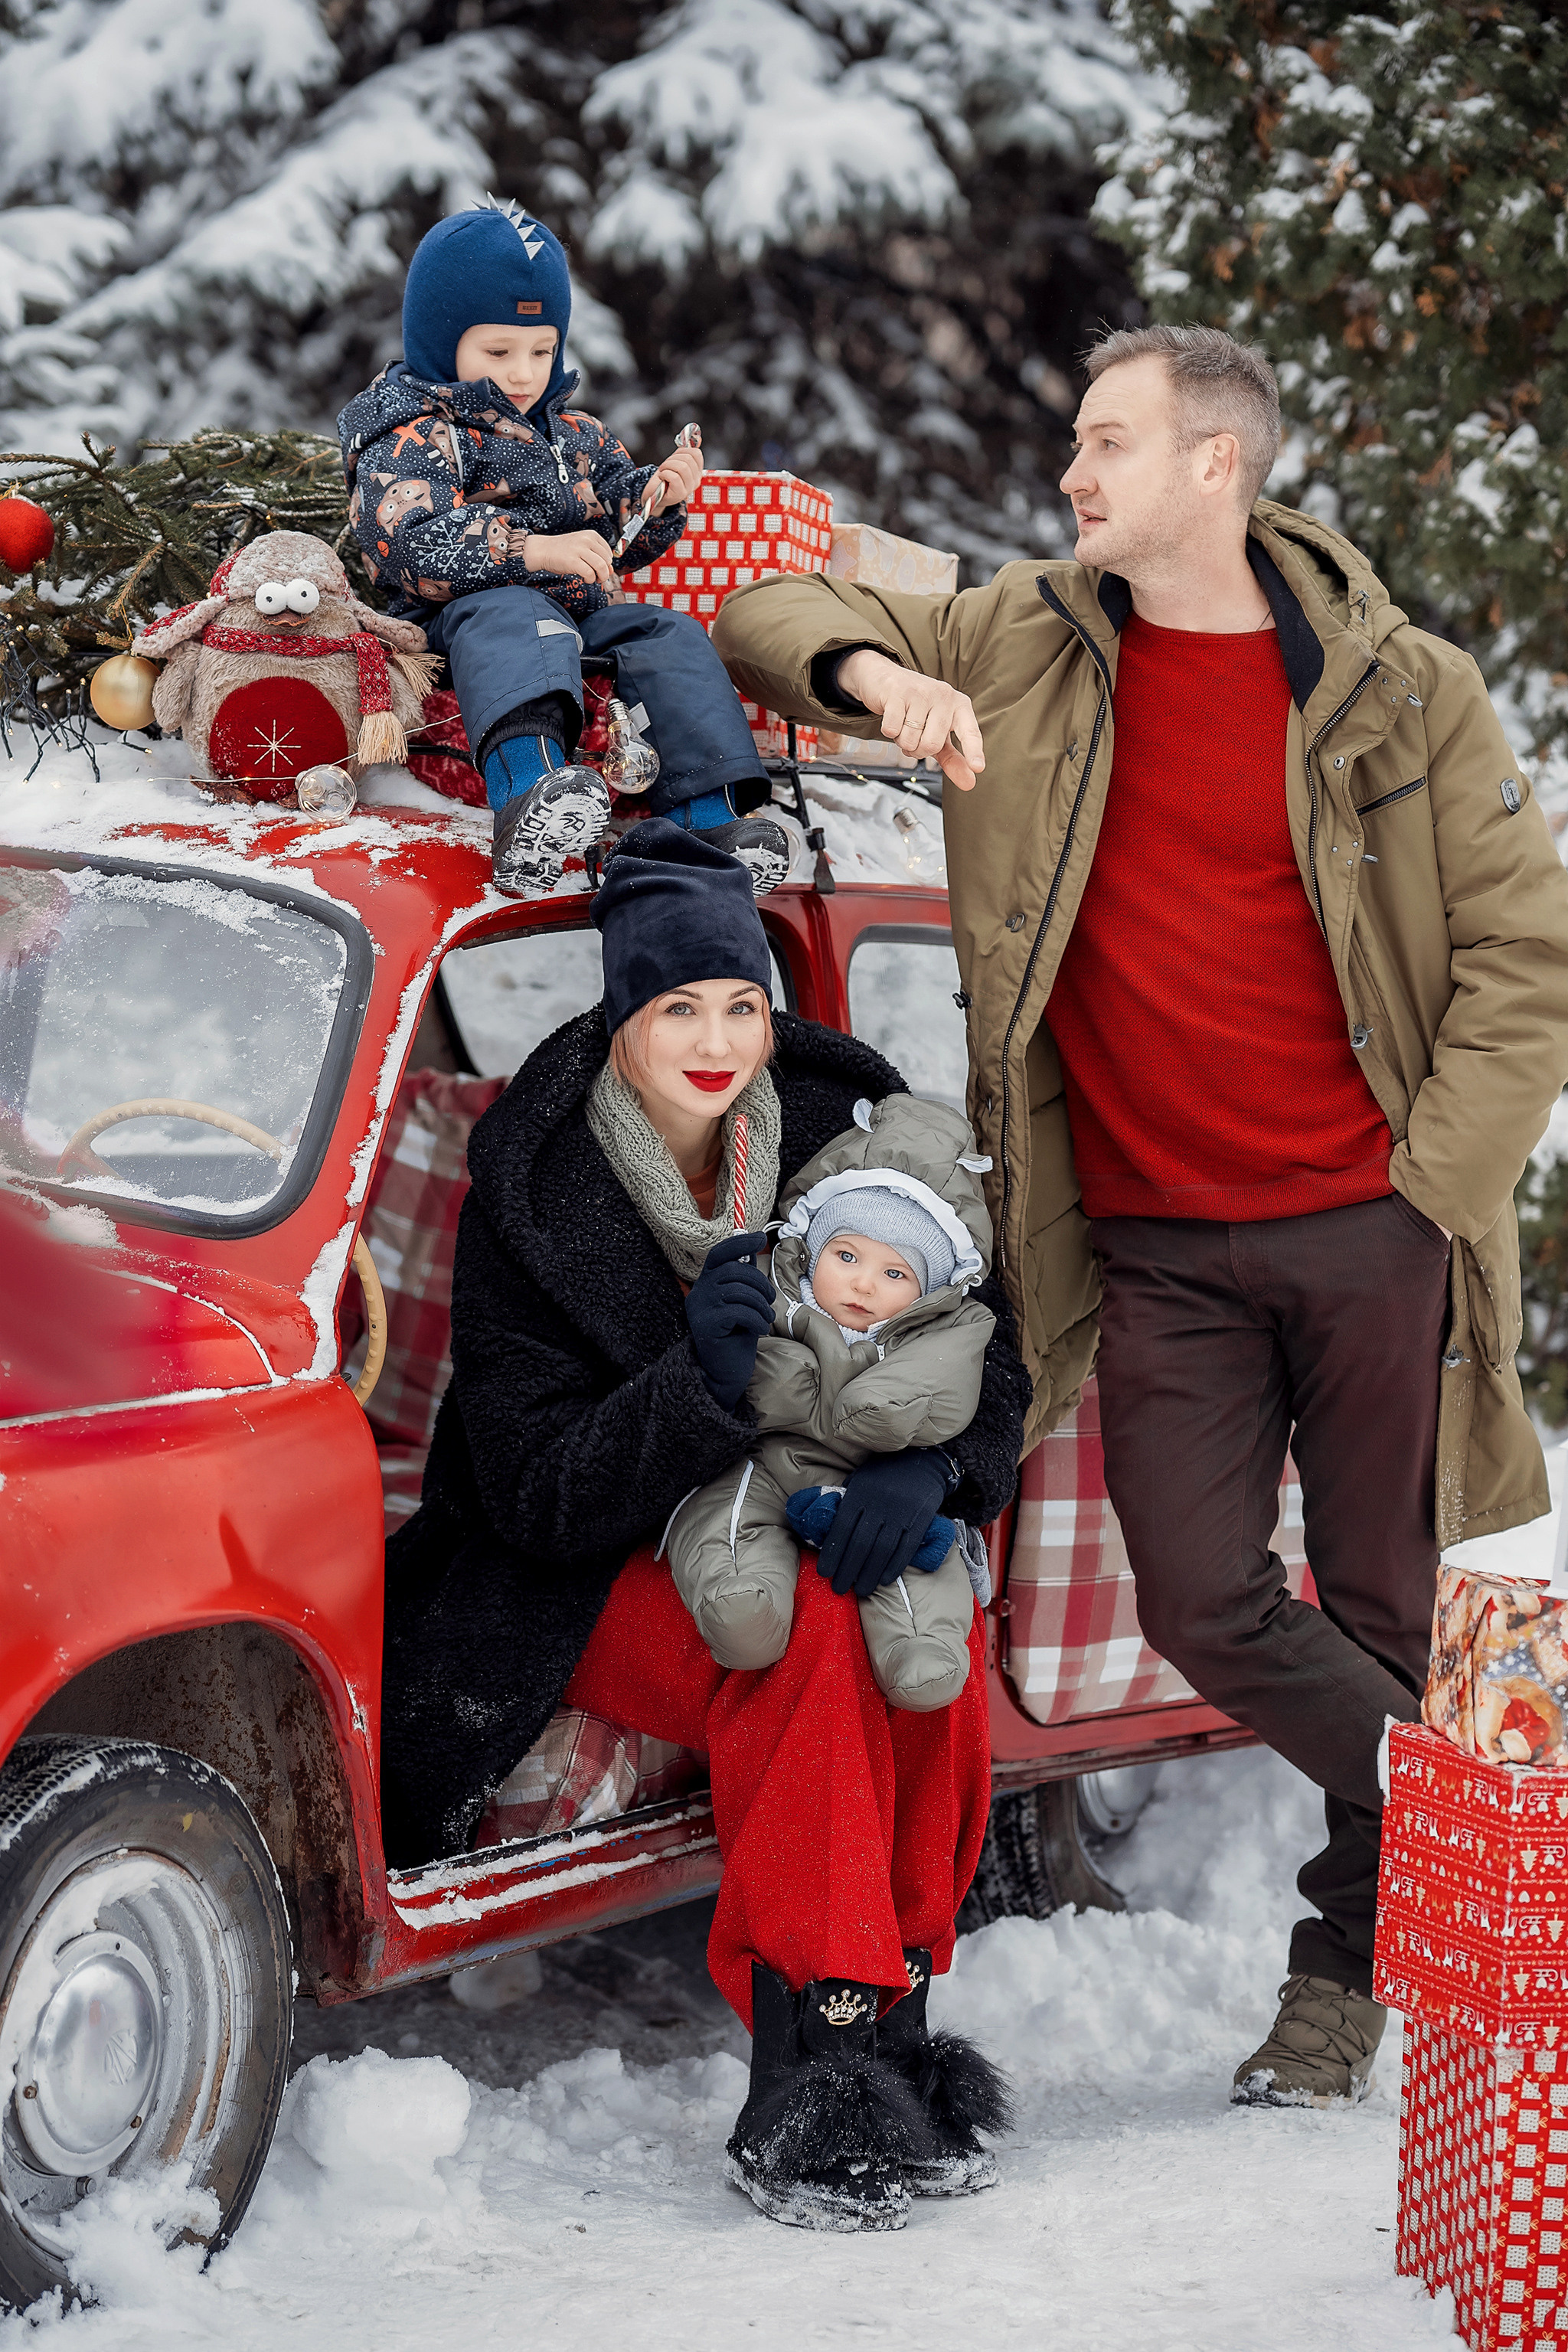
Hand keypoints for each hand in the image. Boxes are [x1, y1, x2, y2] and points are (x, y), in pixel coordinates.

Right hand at [522, 529, 615, 587]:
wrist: (544, 550)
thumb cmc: (563, 550)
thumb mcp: (582, 548)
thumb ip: (597, 556)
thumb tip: (611, 570)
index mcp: (591, 535)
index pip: (609, 552)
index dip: (607, 564)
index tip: (601, 569)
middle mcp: (587, 540)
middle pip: (607, 560)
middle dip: (605, 572)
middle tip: (598, 577)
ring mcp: (580, 550)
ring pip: (601, 567)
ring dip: (601, 577)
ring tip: (594, 579)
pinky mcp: (573, 561)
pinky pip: (590, 573)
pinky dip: (590, 580)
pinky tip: (585, 579)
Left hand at [647, 445, 702, 512]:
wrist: (653, 494)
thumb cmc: (664, 478)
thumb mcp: (674, 462)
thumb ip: (685, 451)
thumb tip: (697, 436)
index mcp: (697, 472)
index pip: (696, 453)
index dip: (682, 451)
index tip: (673, 457)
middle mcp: (696, 481)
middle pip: (688, 459)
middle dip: (672, 459)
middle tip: (664, 466)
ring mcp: (689, 488)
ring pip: (682, 467)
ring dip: (667, 465)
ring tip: (662, 471)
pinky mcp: (680, 494)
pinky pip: (674, 476)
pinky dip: (664, 474)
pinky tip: (662, 478)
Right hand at [684, 1231, 775, 1411]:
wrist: (725, 1372)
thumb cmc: (737, 1335)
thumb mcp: (743, 1302)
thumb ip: (743, 1280)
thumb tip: (752, 1250)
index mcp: (706, 1284)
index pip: (719, 1254)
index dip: (739, 1244)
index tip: (759, 1238)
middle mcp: (698, 1293)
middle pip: (733, 1271)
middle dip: (759, 1283)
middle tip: (769, 1300)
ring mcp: (700, 1309)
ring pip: (737, 1291)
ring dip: (760, 1304)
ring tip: (766, 1317)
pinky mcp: (706, 1325)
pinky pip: (738, 1311)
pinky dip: (755, 1318)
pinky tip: (759, 1329)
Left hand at [814, 1448, 950, 1597]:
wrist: (923, 1462)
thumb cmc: (884, 1472)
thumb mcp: (860, 1479)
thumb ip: (848, 1502)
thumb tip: (830, 1532)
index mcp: (860, 1492)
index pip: (842, 1528)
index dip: (832, 1553)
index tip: (825, 1572)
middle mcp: (880, 1503)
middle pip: (861, 1543)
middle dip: (848, 1570)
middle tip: (839, 1588)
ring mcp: (901, 1512)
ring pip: (883, 1550)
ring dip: (870, 1574)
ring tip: (861, 1590)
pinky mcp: (920, 1520)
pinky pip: (906, 1548)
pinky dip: (894, 1567)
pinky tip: (884, 1580)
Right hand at [836, 647, 984, 791]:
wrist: (887, 679)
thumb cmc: (917, 708)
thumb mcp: (939, 733)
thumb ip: (954, 759)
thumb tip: (969, 783)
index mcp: (959, 705)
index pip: (970, 732)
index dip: (973, 751)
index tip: (977, 768)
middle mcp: (944, 696)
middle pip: (932, 744)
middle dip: (918, 750)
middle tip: (915, 737)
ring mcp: (921, 692)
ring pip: (910, 740)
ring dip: (902, 741)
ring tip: (903, 725)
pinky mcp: (897, 693)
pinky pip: (892, 730)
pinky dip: (889, 732)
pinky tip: (893, 718)